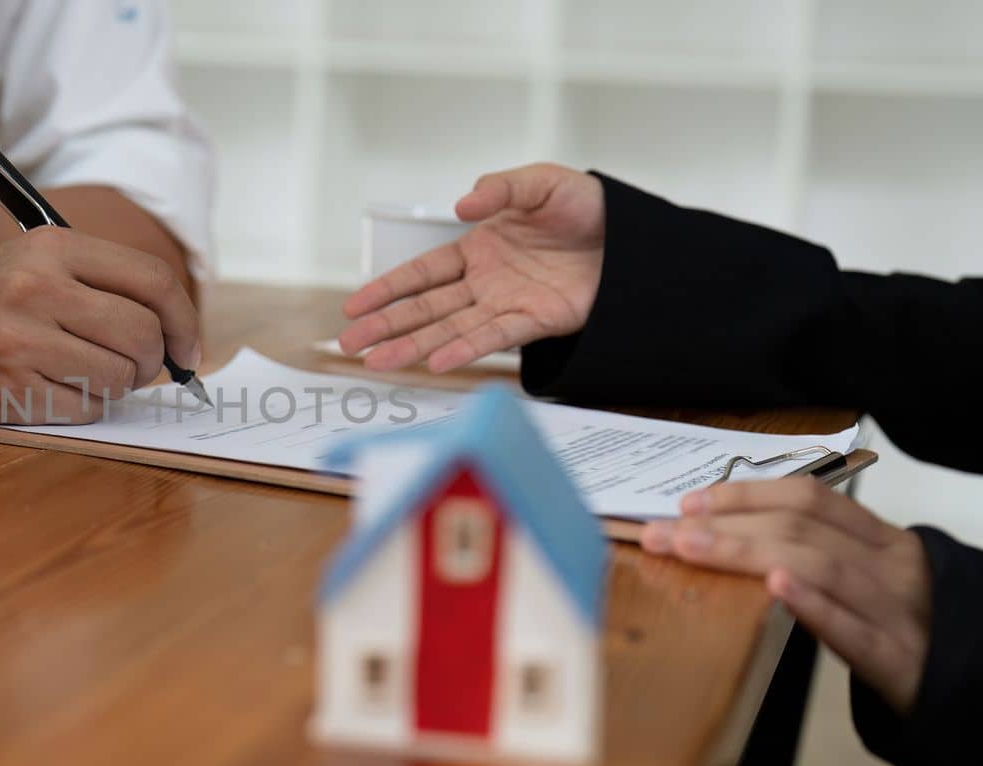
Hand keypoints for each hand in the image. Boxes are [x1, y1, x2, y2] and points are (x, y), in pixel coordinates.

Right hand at [0, 227, 200, 422]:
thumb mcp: (25, 263)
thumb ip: (95, 284)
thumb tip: (172, 335)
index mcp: (51, 247)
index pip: (153, 281)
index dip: (184, 322)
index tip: (187, 349)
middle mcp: (38, 286)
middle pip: (142, 335)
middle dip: (149, 364)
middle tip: (131, 370)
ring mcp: (20, 339)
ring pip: (116, 378)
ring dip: (112, 389)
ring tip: (80, 378)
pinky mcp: (5, 387)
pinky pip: (81, 410)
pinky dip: (81, 410)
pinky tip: (51, 394)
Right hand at [338, 163, 605, 371]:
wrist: (635, 237)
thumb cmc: (588, 208)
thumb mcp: (542, 182)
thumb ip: (501, 189)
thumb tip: (462, 205)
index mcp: (479, 248)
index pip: (422, 273)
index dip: (387, 289)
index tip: (354, 306)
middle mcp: (485, 282)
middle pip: (425, 308)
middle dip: (386, 326)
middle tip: (348, 345)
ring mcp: (507, 305)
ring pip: (449, 329)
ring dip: (413, 346)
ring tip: (377, 363)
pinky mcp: (535, 322)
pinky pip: (493, 338)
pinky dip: (464, 350)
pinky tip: (437, 362)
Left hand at [642, 478, 931, 713]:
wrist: (964, 683)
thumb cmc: (898, 626)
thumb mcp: (866, 577)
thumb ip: (813, 552)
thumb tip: (723, 533)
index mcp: (881, 539)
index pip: (808, 498)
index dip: (745, 494)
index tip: (688, 504)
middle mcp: (890, 565)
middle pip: (801, 528)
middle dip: (724, 525)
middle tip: (663, 533)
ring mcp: (896, 610)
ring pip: (819, 565)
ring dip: (745, 552)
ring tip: (691, 549)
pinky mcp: (896, 659)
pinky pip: (852, 628)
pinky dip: (812, 604)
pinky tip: (774, 587)